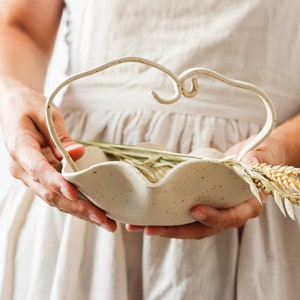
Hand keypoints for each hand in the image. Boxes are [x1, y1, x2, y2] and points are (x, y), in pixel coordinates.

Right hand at [0, 78, 115, 231]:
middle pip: (50, 193)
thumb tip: (79, 154)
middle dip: (78, 207)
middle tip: (103, 219)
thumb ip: (60, 136)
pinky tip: (94, 212)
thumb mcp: (45, 114)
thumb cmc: (28, 107)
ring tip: (105, 222)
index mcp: (19, 148)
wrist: (12, 107)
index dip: (56, 182)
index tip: (73, 193)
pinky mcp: (40, 178)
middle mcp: (22, 168)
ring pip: (55, 199)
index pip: (38, 169)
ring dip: (80, 212)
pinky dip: (76, 204)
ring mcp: (30, 176)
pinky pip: (57, 194)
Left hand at [127, 135, 284, 238]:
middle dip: (175, 231)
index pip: (231, 218)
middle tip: (150, 230)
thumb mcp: (260, 157)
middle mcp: (227, 214)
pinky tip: (145, 215)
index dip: (214, 217)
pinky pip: (182, 214)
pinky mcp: (199, 204)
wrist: (250, 160)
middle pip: (201, 229)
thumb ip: (257, 160)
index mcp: (246, 207)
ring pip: (187, 225)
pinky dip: (165, 216)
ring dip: (163, 227)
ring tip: (138, 226)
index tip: (195, 210)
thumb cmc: (256, 159)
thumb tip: (250, 159)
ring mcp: (211, 211)